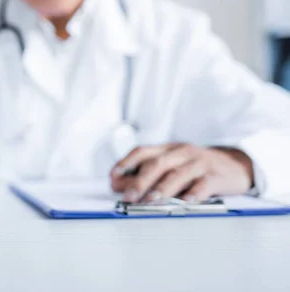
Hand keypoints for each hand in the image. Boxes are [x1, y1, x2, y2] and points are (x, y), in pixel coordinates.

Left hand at [110, 143, 254, 202]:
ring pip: (178, 174)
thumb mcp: (174, 165)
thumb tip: (123, 188)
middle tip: (129, 196)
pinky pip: (204, 184)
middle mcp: (182, 152)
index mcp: (168, 149)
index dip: (126, 163)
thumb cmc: (198, 167)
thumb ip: (151, 173)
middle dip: (140, 180)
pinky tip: (186, 201)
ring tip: (151, 200)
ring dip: (162, 188)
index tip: (113, 177)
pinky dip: (194, 193)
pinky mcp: (217, 176)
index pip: (142, 151)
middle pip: (157, 163)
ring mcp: (200, 163)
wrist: (237, 165)